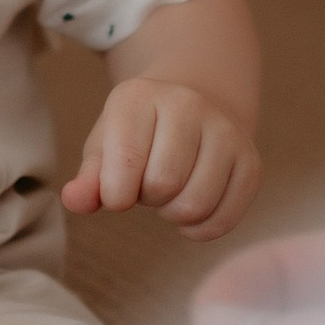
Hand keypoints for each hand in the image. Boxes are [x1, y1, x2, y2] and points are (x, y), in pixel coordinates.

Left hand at [65, 70, 261, 242]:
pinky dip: (201, 228)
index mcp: (140, 96)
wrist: (192, 104)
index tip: (116, 188)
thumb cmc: (136, 134)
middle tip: (148, 182)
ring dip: (174, 214)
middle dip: (148, 198)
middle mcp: (188, 104)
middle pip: (163, 186)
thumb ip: (88, 178)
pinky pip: (224, 220)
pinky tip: (192, 207)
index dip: (115, 193)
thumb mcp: (105, 146)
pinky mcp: (251, 160)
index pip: (125, 164)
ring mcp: (225, 131)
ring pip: (195, 205)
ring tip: (170, 191)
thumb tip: (74, 201)